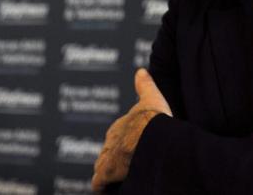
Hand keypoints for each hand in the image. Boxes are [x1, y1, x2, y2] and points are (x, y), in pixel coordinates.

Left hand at [92, 69, 171, 191]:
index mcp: (120, 125)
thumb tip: (142, 70)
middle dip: (116, 158)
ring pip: (103, 166)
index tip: (134, 148)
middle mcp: (110, 140)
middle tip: (130, 165)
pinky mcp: (106, 173)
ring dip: (109, 172)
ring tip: (122, 177)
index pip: (118, 135)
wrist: (151, 136)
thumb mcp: (152, 97)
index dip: (126, 142)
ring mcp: (107, 157)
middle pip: (109, 151)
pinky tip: (110, 188)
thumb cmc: (153, 118)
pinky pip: (100, 183)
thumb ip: (145, 85)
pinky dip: (104, 186)